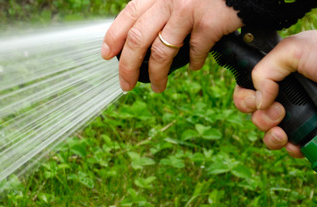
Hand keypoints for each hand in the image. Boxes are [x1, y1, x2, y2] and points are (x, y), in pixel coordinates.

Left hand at [102, 0, 241, 91]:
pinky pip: (194, 52)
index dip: (113, 37)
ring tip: (156, 87)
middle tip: (124, 84)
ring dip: (155, 75)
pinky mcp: (210, 24)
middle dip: (126, 67)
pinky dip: (193, 64)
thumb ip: (161, 8)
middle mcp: (169, 0)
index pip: (127, 15)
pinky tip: (194, 67)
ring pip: (160, 53)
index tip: (106, 55)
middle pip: (137, 39)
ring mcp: (189, 12)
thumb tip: (140, 39)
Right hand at [232, 30, 316, 156]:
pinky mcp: (314, 129)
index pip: (247, 92)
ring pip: (271, 135)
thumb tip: (258, 100)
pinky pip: (293, 146)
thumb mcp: (293, 50)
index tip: (259, 101)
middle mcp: (286, 96)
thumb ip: (264, 71)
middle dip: (261, 119)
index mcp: (277, 76)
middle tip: (280, 111)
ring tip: (283, 133)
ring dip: (271, 137)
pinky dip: (291, 148)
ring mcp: (301, 113)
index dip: (245, 100)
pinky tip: (295, 144)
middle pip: (256, 116)